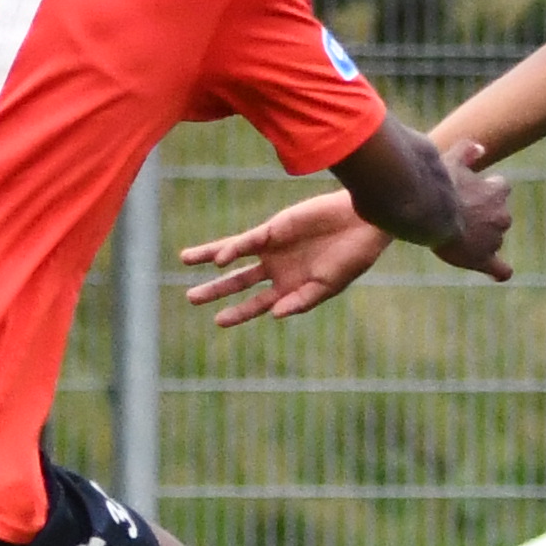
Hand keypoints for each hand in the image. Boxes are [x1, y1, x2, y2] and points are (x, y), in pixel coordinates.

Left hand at [180, 190, 388, 326]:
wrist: (362, 223)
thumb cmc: (352, 258)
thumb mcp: (328, 286)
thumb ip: (302, 301)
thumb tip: (275, 315)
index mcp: (291, 288)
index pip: (257, 304)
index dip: (238, 313)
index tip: (219, 321)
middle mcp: (277, 269)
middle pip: (238, 282)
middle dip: (215, 291)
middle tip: (191, 298)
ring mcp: (273, 248)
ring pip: (234, 255)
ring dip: (210, 257)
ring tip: (184, 260)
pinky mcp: (274, 229)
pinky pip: (247, 241)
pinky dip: (233, 249)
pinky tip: (220, 260)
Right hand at [423, 142, 516, 281]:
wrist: (432, 213)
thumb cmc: (438, 185)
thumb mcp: (451, 159)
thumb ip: (467, 150)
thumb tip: (481, 147)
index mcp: (497, 190)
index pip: (500, 189)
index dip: (485, 192)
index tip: (469, 194)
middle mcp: (502, 214)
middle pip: (499, 216)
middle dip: (484, 217)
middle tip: (460, 217)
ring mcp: (495, 239)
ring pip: (494, 240)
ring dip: (482, 239)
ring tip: (458, 239)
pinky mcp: (484, 259)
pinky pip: (500, 269)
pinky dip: (499, 271)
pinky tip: (497, 273)